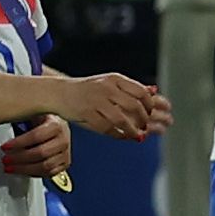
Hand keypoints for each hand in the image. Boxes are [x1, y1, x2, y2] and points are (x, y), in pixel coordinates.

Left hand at [0, 115, 75, 181]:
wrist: (58, 126)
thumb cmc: (43, 120)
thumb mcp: (34, 113)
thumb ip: (22, 117)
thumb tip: (4, 121)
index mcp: (56, 125)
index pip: (36, 136)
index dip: (19, 143)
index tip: (5, 147)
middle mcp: (63, 140)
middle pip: (40, 153)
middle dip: (19, 158)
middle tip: (5, 159)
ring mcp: (65, 153)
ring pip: (45, 166)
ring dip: (24, 169)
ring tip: (10, 167)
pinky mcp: (65, 163)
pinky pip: (49, 173)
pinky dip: (33, 174)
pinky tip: (21, 171)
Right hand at [48, 72, 168, 137]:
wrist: (60, 92)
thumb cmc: (87, 90)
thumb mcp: (109, 83)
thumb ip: (129, 88)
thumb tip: (154, 92)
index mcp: (114, 79)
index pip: (141, 92)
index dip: (150, 105)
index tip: (150, 113)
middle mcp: (106, 88)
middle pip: (134, 106)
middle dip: (143, 119)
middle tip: (145, 126)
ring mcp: (95, 101)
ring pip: (121, 119)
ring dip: (132, 130)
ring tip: (136, 135)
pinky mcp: (86, 114)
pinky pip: (107, 128)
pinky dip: (118, 134)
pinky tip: (121, 136)